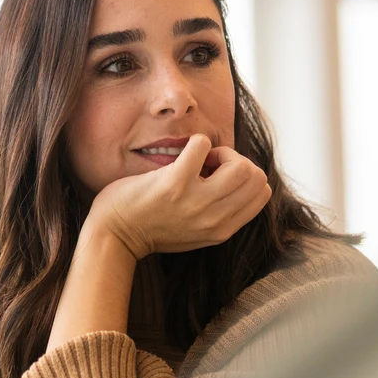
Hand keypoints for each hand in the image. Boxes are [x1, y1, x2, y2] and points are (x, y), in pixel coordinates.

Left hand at [87, 134, 271, 259]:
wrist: (114, 235)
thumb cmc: (153, 227)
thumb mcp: (197, 231)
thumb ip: (221, 212)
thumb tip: (239, 174)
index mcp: (223, 230)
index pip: (263, 193)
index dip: (245, 176)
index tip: (219, 177)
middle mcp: (214, 220)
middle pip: (256, 177)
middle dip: (236, 162)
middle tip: (209, 166)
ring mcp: (196, 202)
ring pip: (240, 166)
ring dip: (220, 152)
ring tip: (198, 161)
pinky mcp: (174, 184)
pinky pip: (201, 145)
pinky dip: (195, 142)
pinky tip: (181, 155)